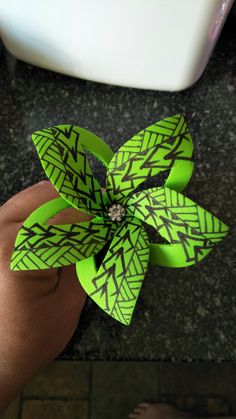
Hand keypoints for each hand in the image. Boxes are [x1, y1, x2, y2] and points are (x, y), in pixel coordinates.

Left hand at [0, 181, 87, 411]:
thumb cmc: (33, 337)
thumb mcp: (69, 300)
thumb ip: (84, 256)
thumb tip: (102, 224)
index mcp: (19, 255)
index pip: (67, 216)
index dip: (96, 212)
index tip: (114, 214)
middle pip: (46, 196)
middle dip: (78, 200)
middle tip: (100, 212)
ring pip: (32, 196)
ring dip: (61, 202)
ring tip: (83, 217)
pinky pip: (22, 207)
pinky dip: (45, 209)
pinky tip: (60, 223)